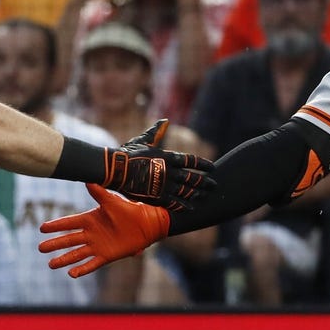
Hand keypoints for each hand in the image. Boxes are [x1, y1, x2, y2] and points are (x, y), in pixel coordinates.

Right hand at [39, 184, 169, 276]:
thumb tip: (88, 179)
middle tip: (40, 248)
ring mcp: (97, 246)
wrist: (145, 225)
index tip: (42, 228)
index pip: (69, 223)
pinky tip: (72, 274)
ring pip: (76, 254)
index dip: (56, 226)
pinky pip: (91, 264)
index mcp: (90, 219)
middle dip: (55, 244)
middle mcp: (90, 234)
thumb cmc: (128, 210)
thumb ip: (99, 193)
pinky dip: (82, 269)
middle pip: (69, 240)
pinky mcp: (106, 256)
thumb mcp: (112, 201)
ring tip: (50, 264)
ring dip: (64, 259)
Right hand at [100, 119, 214, 209]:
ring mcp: (165, 185)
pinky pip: (174, 203)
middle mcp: (170, 171)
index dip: (203, 164)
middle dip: (204, 181)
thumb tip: (165, 121)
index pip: (191, 161)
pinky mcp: (157, 196)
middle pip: (192, 177)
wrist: (116, 168)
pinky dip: (183, 205)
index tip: (212, 168)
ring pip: (186, 191)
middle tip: (213, 185)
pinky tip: (191, 207)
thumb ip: (156, 132)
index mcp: (168, 157)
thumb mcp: (144, 140)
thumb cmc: (128, 153)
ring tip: (205, 196)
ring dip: (197, 194)